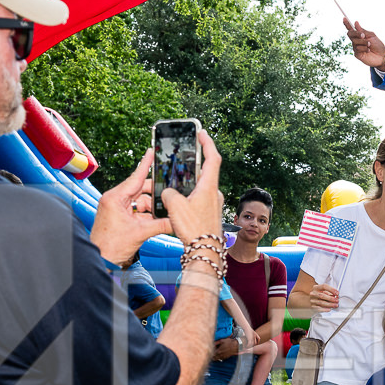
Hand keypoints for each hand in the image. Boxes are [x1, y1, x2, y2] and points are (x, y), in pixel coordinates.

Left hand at [91, 146, 171, 264]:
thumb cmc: (112, 246)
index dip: (145, 164)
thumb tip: (178, 220)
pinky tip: (158, 220)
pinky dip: (148, 215)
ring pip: (141, 201)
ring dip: (153, 208)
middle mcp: (115, 200)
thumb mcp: (141, 233)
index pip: (135, 177)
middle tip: (170, 196)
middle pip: (141, 190)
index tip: (152, 152)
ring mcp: (117, 208)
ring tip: (164, 213)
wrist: (102, 260)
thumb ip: (161, 224)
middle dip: (155, 194)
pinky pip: (138, 211)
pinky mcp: (120, 217)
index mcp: (115, 198)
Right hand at [161, 129, 225, 246]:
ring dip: (190, 182)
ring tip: (176, 181)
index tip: (201, 133)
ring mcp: (214, 204)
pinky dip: (190, 196)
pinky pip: (199, 199)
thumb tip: (169, 193)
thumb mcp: (175, 206)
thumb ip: (169, 193)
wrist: (205, 251)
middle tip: (186, 154)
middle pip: (206, 172)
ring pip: (201, 187)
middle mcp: (215, 194)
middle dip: (194, 163)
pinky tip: (178, 201)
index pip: (212, 158)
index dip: (207, 143)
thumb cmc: (194, 229)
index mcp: (209, 187)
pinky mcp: (210, 214)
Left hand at [211, 337, 239, 361]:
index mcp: (218, 351)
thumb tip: (212, 344)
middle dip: (212, 356)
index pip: (212, 354)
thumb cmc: (229, 342)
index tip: (209, 351)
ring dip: (215, 358)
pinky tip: (218, 356)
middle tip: (210, 355)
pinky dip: (219, 358)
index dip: (210, 353)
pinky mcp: (226, 357)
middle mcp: (220, 355)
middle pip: (214, 358)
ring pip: (217, 359)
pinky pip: (221, 359)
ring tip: (213, 356)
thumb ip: (216, 343)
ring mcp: (223, 356)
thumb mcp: (222, 340)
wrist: (236, 346)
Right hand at [307, 283, 339, 311]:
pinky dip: (325, 309)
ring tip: (335, 305)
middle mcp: (313, 293)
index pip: (324, 286)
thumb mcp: (324, 292)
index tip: (337, 293)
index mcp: (316, 287)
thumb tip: (336, 296)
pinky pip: (319, 308)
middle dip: (331, 298)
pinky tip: (329, 309)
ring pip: (321, 302)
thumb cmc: (320, 295)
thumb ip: (330, 293)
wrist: (311, 301)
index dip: (331, 289)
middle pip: (322, 295)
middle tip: (337, 300)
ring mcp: (312, 300)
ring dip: (329, 304)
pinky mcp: (312, 306)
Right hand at [344, 17, 384, 71]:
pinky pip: (357, 48)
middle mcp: (356, 41)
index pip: (351, 29)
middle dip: (356, 33)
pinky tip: (368, 50)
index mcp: (359, 35)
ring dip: (363, 42)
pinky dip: (364, 48)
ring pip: (355, 41)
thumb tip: (355, 23)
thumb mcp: (371, 35)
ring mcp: (356, 47)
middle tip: (363, 35)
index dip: (347, 24)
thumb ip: (363, 30)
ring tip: (370, 45)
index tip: (344, 18)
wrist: (382, 56)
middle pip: (350, 34)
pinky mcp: (357, 54)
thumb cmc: (377, 45)